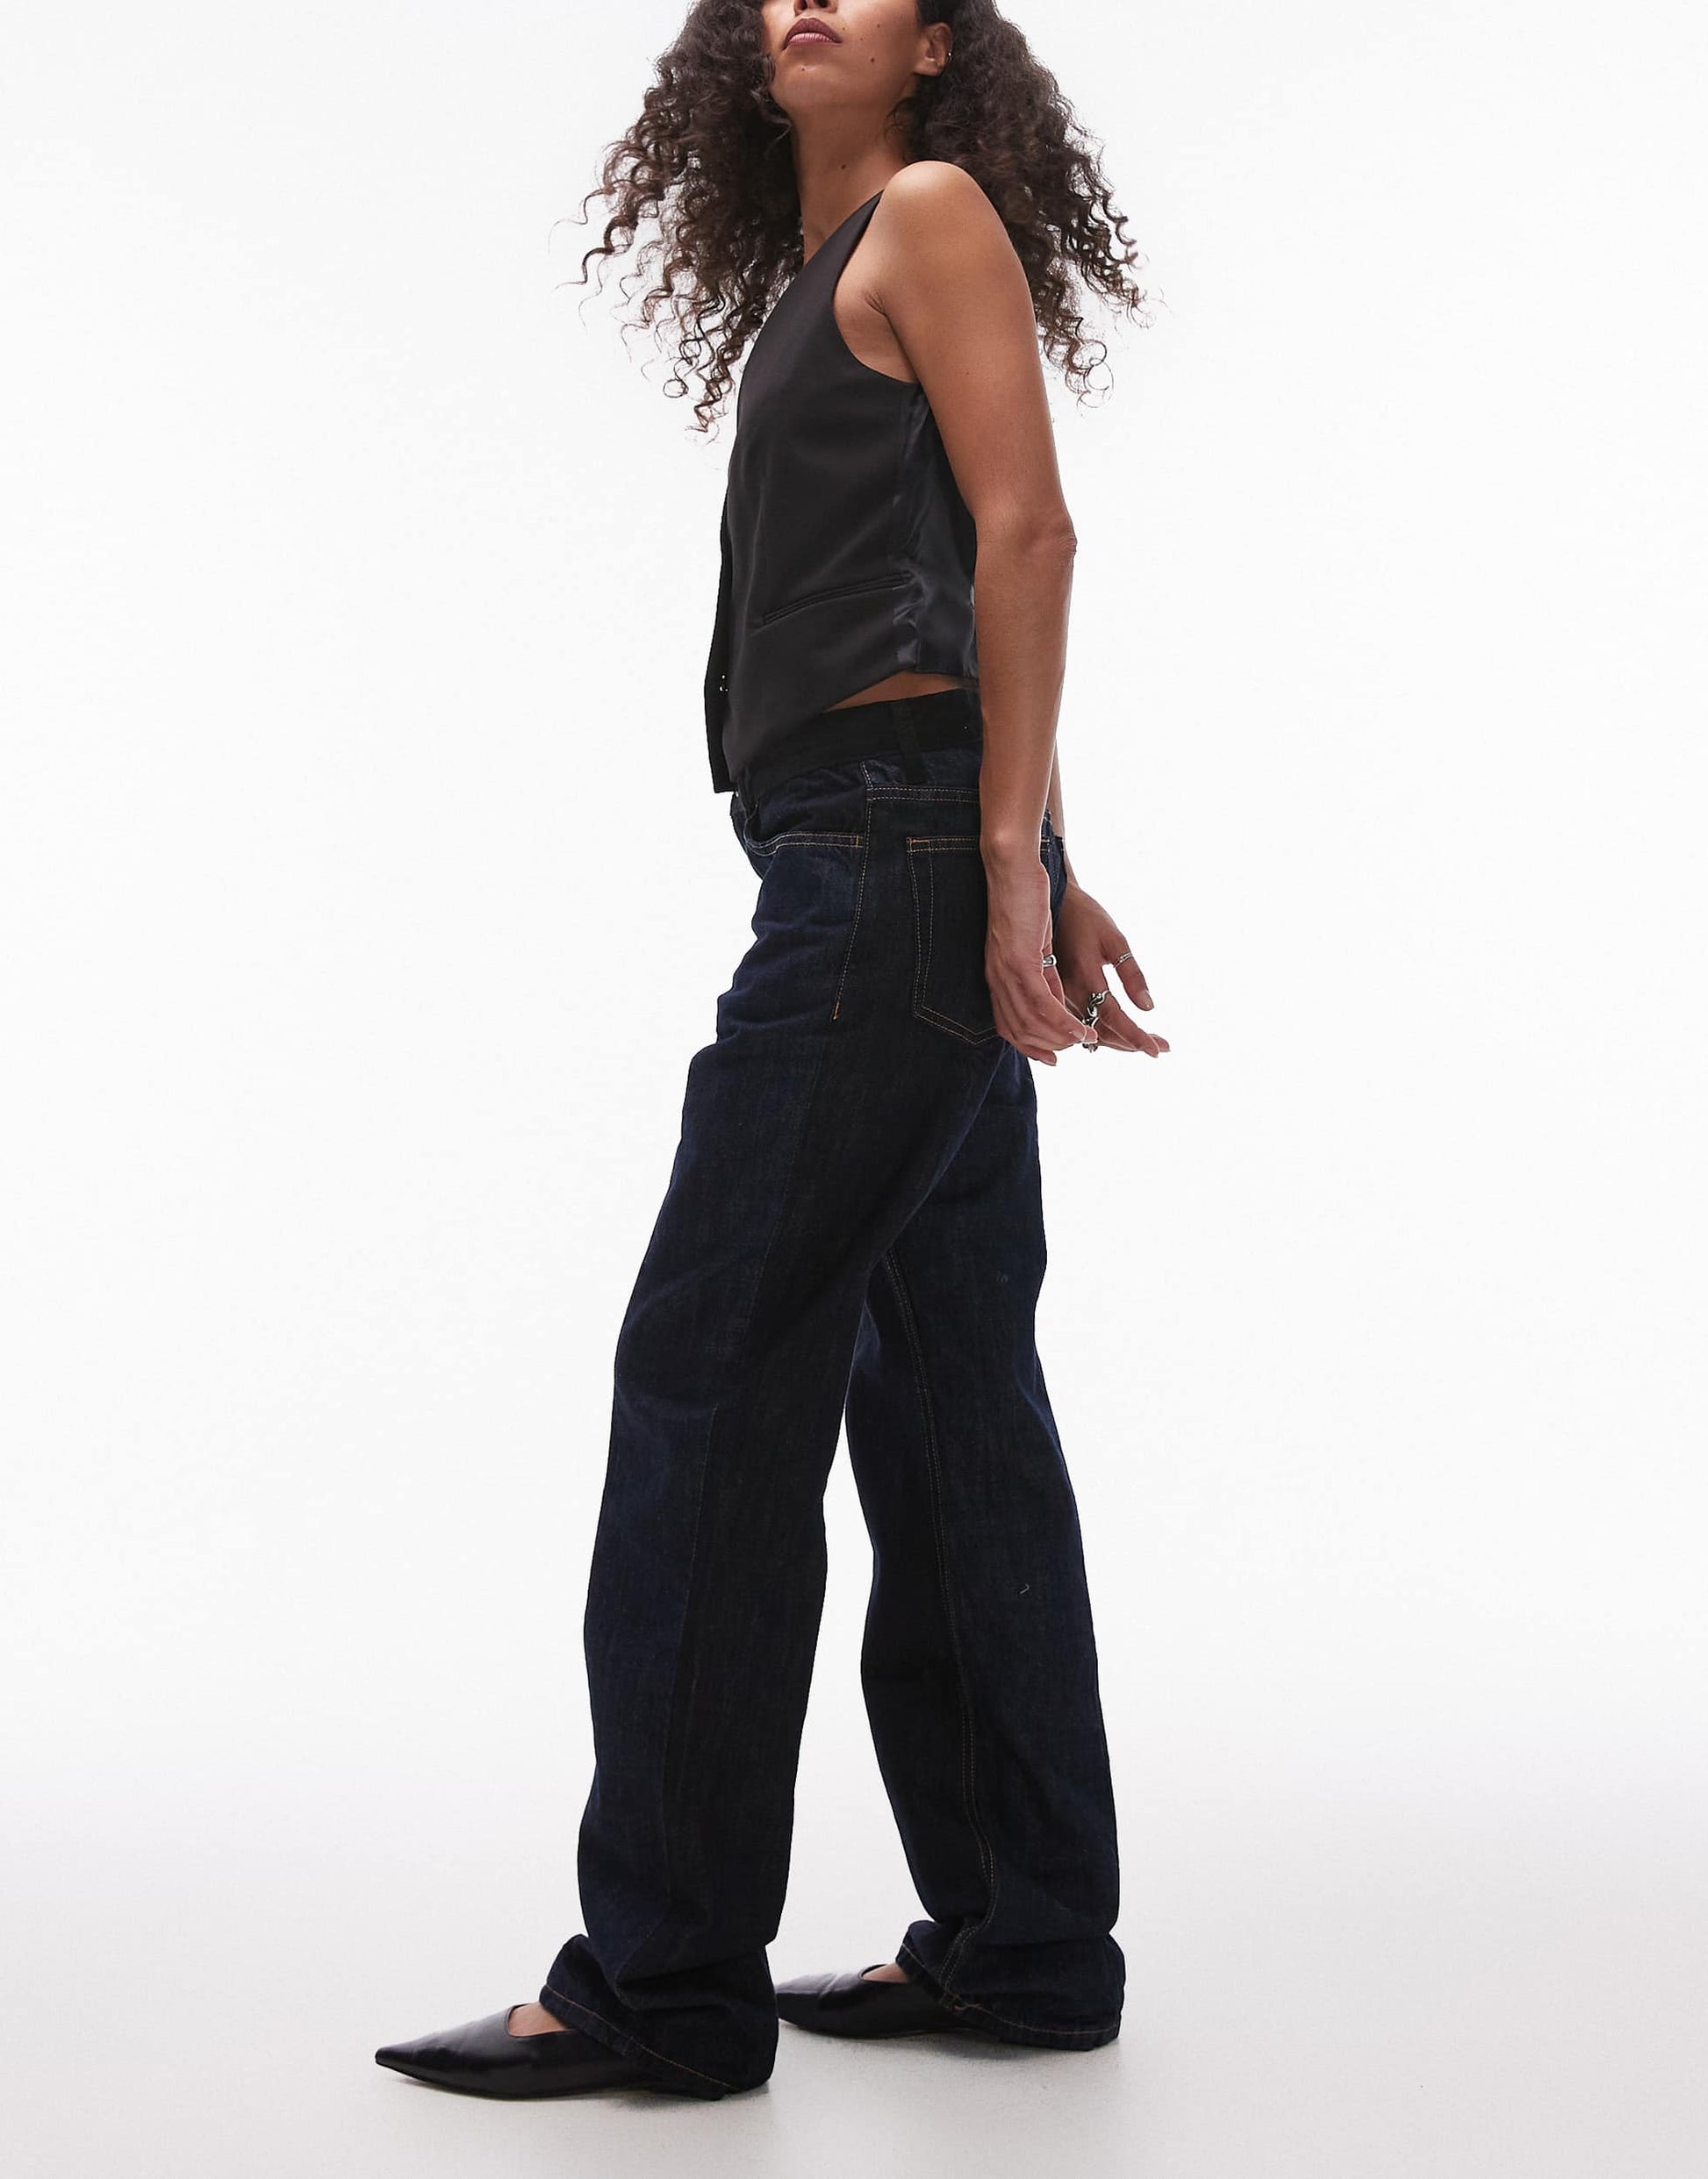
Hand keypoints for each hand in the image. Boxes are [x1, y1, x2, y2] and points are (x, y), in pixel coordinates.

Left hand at [982, 848, 1098, 1065]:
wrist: (1013, 867)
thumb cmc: (1024, 898)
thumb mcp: (1035, 943)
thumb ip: (1041, 974)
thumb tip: (1053, 998)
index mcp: (997, 976)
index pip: (1008, 1027)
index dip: (1030, 1047)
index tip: (1053, 1058)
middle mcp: (997, 980)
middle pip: (1019, 1031)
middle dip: (1050, 1046)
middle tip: (1078, 1046)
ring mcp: (1007, 972)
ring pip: (1032, 1022)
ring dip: (1063, 1036)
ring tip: (1087, 1038)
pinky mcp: (1021, 962)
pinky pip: (1043, 1004)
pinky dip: (1063, 1022)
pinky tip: (1082, 1028)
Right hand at [1050, 878, 1168, 1057]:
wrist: (1053, 905)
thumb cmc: (1087, 918)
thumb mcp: (1115, 939)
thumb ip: (1132, 974)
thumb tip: (1148, 1008)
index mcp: (1086, 977)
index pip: (1114, 1018)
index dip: (1137, 1037)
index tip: (1159, 1050)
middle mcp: (1068, 994)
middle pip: (1102, 1033)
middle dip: (1133, 1043)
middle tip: (1162, 1046)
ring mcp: (1059, 998)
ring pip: (1089, 1034)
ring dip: (1119, 1042)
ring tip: (1148, 1042)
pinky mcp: (1055, 997)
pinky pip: (1078, 1026)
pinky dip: (1101, 1034)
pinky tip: (1119, 1033)